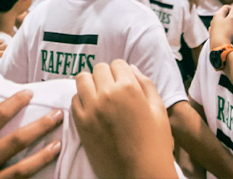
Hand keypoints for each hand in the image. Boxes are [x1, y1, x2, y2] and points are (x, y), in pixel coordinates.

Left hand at [71, 60, 174, 178]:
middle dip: (106, 76)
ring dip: (91, 84)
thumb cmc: (155, 143)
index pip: (117, 64)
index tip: (125, 84)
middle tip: (113, 91)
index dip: (122, 73)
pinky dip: (82, 100)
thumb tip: (131, 68)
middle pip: (98, 69)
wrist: (140, 173)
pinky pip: (74, 100)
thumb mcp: (159, 110)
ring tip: (100, 97)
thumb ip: (146, 84)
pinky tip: (92, 109)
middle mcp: (107, 94)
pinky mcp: (80, 123)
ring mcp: (90, 108)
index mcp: (128, 88)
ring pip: (82, 79)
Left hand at [210, 4, 232, 48]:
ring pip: (222, 22)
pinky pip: (220, 29)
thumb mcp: (232, 19)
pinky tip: (228, 33)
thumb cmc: (226, 31)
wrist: (220, 46)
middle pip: (223, 14)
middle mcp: (213, 21)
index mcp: (217, 15)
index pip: (226, 7)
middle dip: (232, 16)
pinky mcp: (214, 35)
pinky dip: (225, 29)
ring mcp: (212, 28)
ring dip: (228, 23)